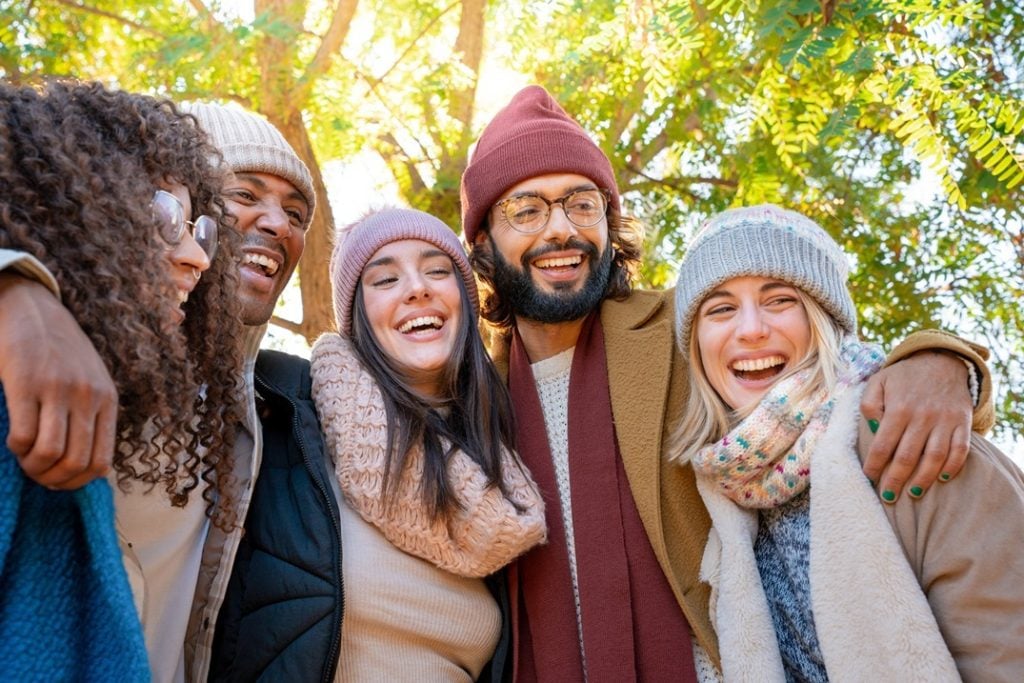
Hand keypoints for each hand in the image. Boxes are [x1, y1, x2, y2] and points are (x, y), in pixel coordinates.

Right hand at [0, 274, 116, 488]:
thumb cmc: (62, 352)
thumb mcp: (92, 381)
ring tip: (25, 460)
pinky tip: (14, 440)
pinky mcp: (27, 383)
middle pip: (76, 463)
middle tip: (37, 475)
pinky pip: (24, 435)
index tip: (60, 481)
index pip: (102, 462)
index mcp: (107, 400)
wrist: (34, 310)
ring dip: (34, 468)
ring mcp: (59, 390)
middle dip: (53, 480)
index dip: (78, 483)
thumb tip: (84, 464)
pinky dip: (17, 448)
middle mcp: (88, 397)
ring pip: (52, 454)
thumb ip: (93, 415)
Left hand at [860, 350, 970, 502]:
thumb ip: (869, 404)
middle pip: (907, 456)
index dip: (874, 465)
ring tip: (913, 494)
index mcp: (898, 408)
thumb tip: (871, 429)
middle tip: (888, 497)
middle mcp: (922, 416)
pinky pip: (961, 449)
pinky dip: (954, 466)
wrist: (942, 360)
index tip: (868, 479)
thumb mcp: (878, 382)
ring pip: (934, 457)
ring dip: (924, 478)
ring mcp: (945, 420)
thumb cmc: (904, 377)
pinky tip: (943, 478)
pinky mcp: (962, 422)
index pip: (883, 445)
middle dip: (896, 480)